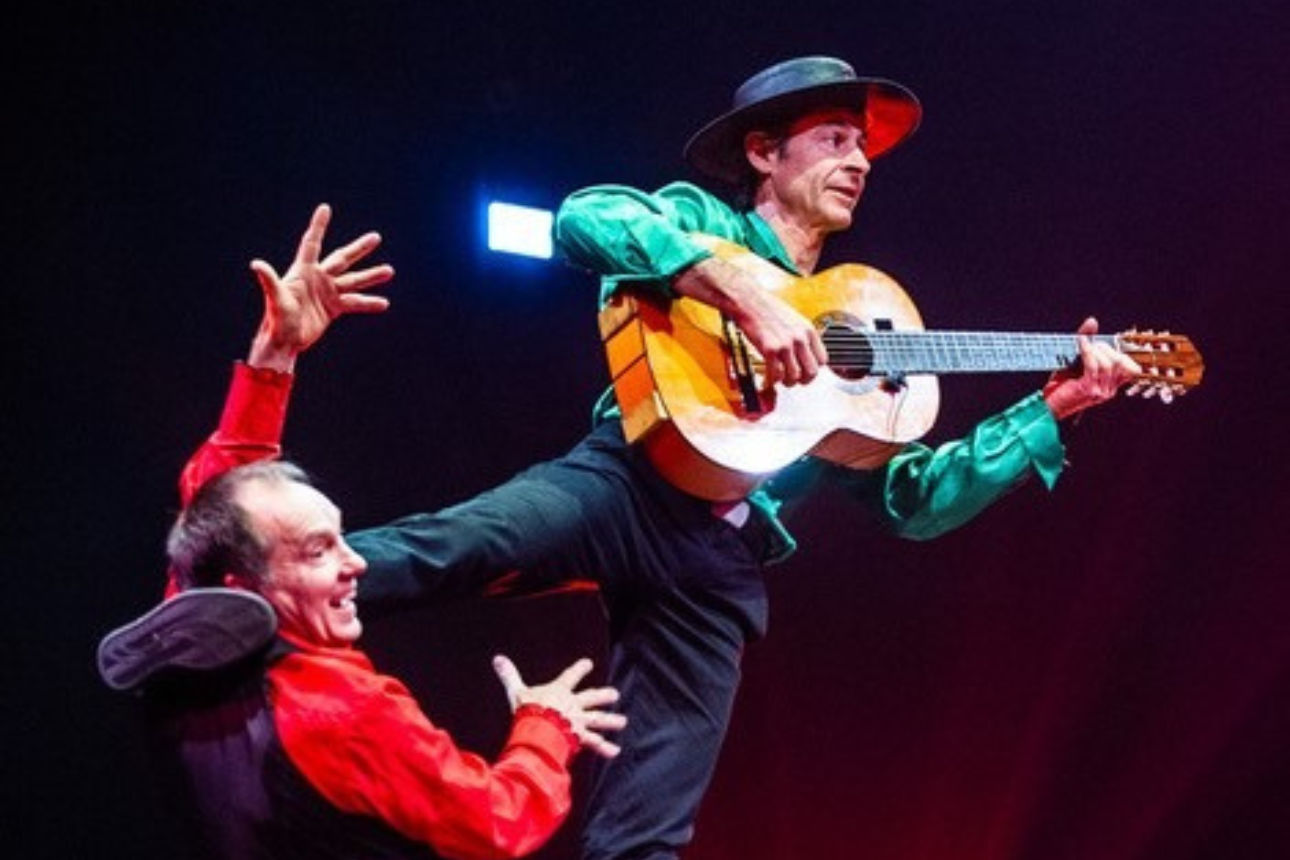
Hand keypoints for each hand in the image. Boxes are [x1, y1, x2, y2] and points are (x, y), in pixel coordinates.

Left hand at [247, 203, 393, 371]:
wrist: (284, 341)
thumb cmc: (277, 319)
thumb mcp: (276, 298)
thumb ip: (269, 280)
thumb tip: (256, 264)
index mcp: (303, 271)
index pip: (312, 243)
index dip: (319, 226)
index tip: (325, 208)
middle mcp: (317, 278)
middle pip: (342, 259)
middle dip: (359, 248)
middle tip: (376, 237)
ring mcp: (327, 293)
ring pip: (353, 281)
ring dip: (371, 276)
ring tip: (389, 270)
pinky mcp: (333, 308)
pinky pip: (354, 303)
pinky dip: (369, 303)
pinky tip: (383, 303)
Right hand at [493, 655, 626, 758]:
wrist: (538, 728)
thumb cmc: (528, 709)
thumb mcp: (517, 691)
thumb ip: (509, 676)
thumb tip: (498, 659)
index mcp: (558, 692)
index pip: (570, 677)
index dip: (579, 669)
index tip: (588, 663)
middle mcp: (572, 705)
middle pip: (590, 697)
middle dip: (602, 695)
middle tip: (615, 694)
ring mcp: (577, 721)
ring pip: (597, 719)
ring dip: (610, 720)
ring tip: (622, 721)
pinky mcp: (578, 737)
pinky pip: (594, 743)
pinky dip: (604, 747)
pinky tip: (615, 751)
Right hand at [674, 257, 826, 386]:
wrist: (749, 300)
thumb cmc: (767, 308)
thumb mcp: (793, 319)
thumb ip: (801, 336)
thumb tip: (803, 355)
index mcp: (808, 330)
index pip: (822, 360)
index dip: (813, 368)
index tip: (805, 370)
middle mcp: (800, 338)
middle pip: (811, 372)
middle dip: (803, 380)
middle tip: (794, 380)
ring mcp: (785, 345)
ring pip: (794, 376)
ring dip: (786, 382)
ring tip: (779, 379)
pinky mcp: (769, 349)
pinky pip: (775, 374)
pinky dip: (771, 381)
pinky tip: (767, 379)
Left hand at [1042, 317, 1141, 420]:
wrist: (1046, 407)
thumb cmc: (1061, 385)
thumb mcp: (1077, 363)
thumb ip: (1087, 343)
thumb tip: (1092, 320)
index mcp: (1111, 386)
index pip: (1132, 369)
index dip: (1122, 353)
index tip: (1105, 344)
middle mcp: (1109, 390)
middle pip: (1120, 362)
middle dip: (1106, 348)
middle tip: (1092, 344)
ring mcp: (1100, 391)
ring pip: (1108, 363)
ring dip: (1096, 349)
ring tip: (1084, 345)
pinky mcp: (1088, 389)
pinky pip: (1093, 365)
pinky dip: (1087, 351)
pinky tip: (1081, 343)